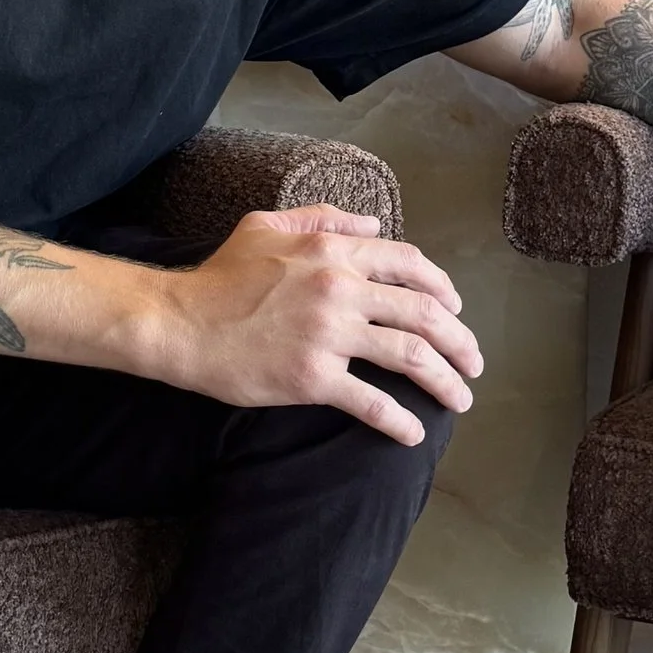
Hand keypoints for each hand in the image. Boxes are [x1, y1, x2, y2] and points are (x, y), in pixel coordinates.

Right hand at [143, 205, 483, 447]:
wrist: (179, 324)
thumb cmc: (220, 277)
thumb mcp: (267, 226)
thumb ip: (322, 219)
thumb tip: (372, 223)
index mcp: (334, 252)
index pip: (409, 266)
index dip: (442, 288)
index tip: (455, 310)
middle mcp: (340, 289)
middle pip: (424, 313)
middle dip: (460, 341)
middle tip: (473, 363)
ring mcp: (329, 334)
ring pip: (410, 356)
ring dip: (445, 380)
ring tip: (460, 400)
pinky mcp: (313, 377)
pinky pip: (371, 402)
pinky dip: (399, 420)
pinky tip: (413, 434)